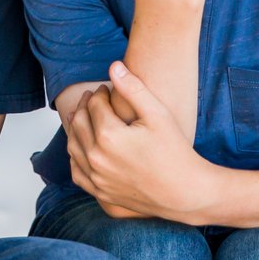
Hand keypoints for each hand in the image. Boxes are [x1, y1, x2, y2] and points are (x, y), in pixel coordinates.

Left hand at [66, 62, 214, 221]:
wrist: (185, 192)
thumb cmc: (175, 152)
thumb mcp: (158, 114)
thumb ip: (133, 88)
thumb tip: (113, 66)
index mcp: (109, 136)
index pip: (94, 106)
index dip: (99, 93)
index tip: (106, 88)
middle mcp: (97, 158)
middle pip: (79, 123)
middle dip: (84, 106)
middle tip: (92, 97)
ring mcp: (96, 179)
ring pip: (73, 146)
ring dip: (76, 128)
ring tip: (84, 116)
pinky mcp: (100, 193)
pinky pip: (77, 171)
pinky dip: (76, 155)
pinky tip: (83, 146)